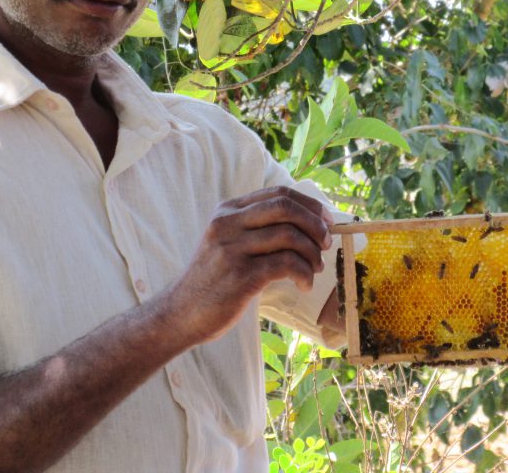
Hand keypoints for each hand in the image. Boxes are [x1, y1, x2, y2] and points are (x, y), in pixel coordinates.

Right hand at [163, 186, 332, 343]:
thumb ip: (257, 227)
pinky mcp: (240, 275)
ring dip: (312, 253)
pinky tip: (304, 284)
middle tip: (326, 243)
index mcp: (227, 210)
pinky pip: (286, 264)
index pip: (278, 193)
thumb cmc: (214, 279)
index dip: (310, 204)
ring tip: (315, 269)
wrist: (181, 313)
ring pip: (289, 235)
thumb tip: (309, 222)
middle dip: (315, 224)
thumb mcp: (228, 241)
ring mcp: (232, 248)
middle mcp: (227, 223)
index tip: (327, 220)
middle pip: (286, 208)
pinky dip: (304, 273)